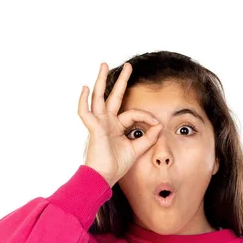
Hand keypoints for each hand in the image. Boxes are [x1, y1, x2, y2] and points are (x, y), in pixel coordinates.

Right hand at [78, 62, 163, 186]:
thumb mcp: (136, 150)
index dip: (146, 117)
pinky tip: (84, 88)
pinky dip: (83, 100)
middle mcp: (107, 122)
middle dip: (121, 81)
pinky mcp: (93, 128)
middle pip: (113, 96)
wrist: (103, 177)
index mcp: (116, 126)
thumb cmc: (116, 166)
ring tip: (104, 64)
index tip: (157, 124)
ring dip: (101, 80)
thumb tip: (160, 125)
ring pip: (99, 97)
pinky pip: (85, 112)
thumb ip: (148, 138)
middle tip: (128, 66)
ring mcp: (99, 123)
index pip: (133, 114)